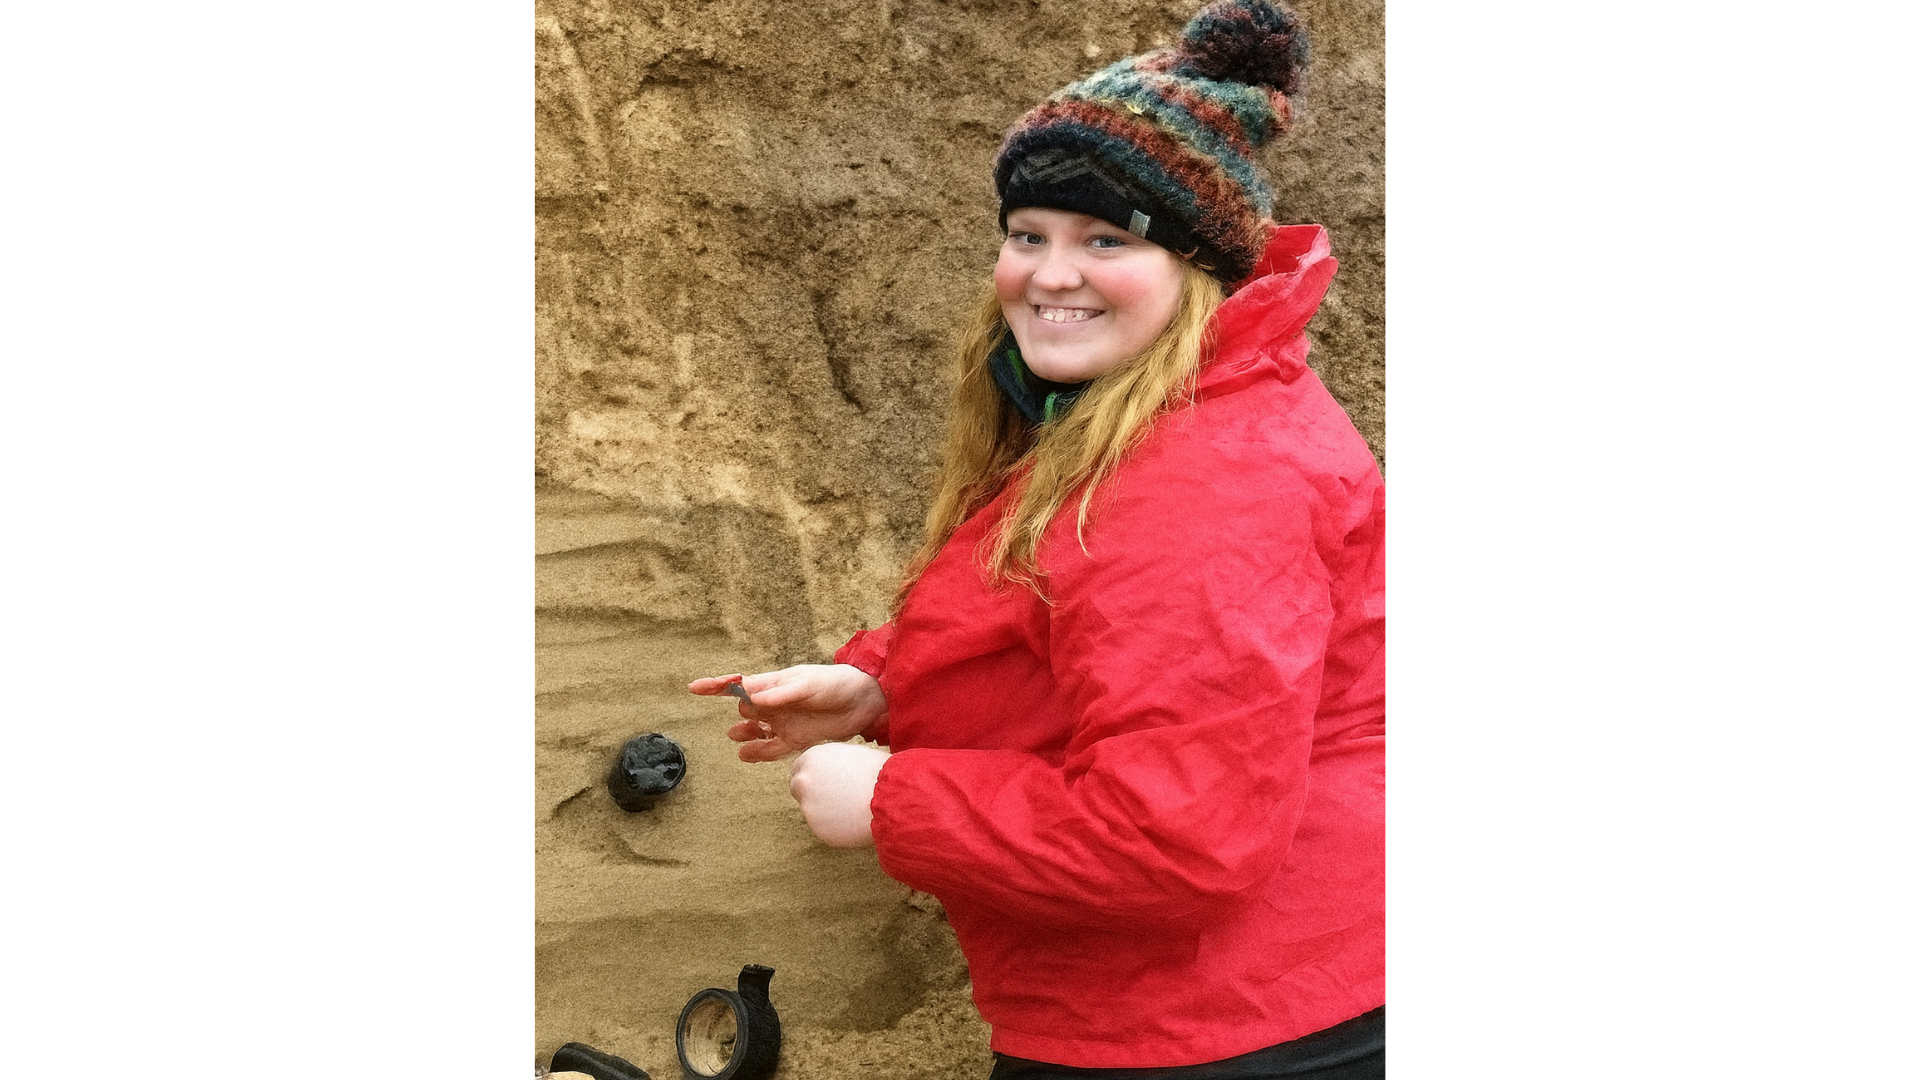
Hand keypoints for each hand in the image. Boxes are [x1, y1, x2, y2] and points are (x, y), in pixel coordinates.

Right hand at [688, 664, 887, 762]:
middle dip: (743, 712)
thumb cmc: (835, 684)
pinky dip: (757, 753)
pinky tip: (745, 755)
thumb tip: (752, 696)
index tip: (693, 688)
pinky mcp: (795, 741)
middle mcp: (774, 704)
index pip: (739, 684)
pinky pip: (770, 750)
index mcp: (773, 684)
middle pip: (745, 709)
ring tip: (738, 736)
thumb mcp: (808, 683)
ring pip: (753, 731)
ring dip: (743, 733)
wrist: (864, 702)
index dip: (716, 686)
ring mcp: (782, 723)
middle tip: (753, 713)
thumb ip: (781, 692)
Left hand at [788, 742, 889, 846]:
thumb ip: (832, 763)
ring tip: (853, 808)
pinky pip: (825, 829)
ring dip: (826, 811)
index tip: (825, 783)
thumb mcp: (852, 754)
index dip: (814, 776)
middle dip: (812, 794)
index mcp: (812, 758)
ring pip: (813, 811)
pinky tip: (854, 820)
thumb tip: (830, 770)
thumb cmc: (880, 772)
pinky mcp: (818, 830)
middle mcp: (804, 781)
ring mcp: (809, 807)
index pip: (798, 768)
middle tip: (836, 798)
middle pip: (798, 789)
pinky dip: (836, 827)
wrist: (891, 798)